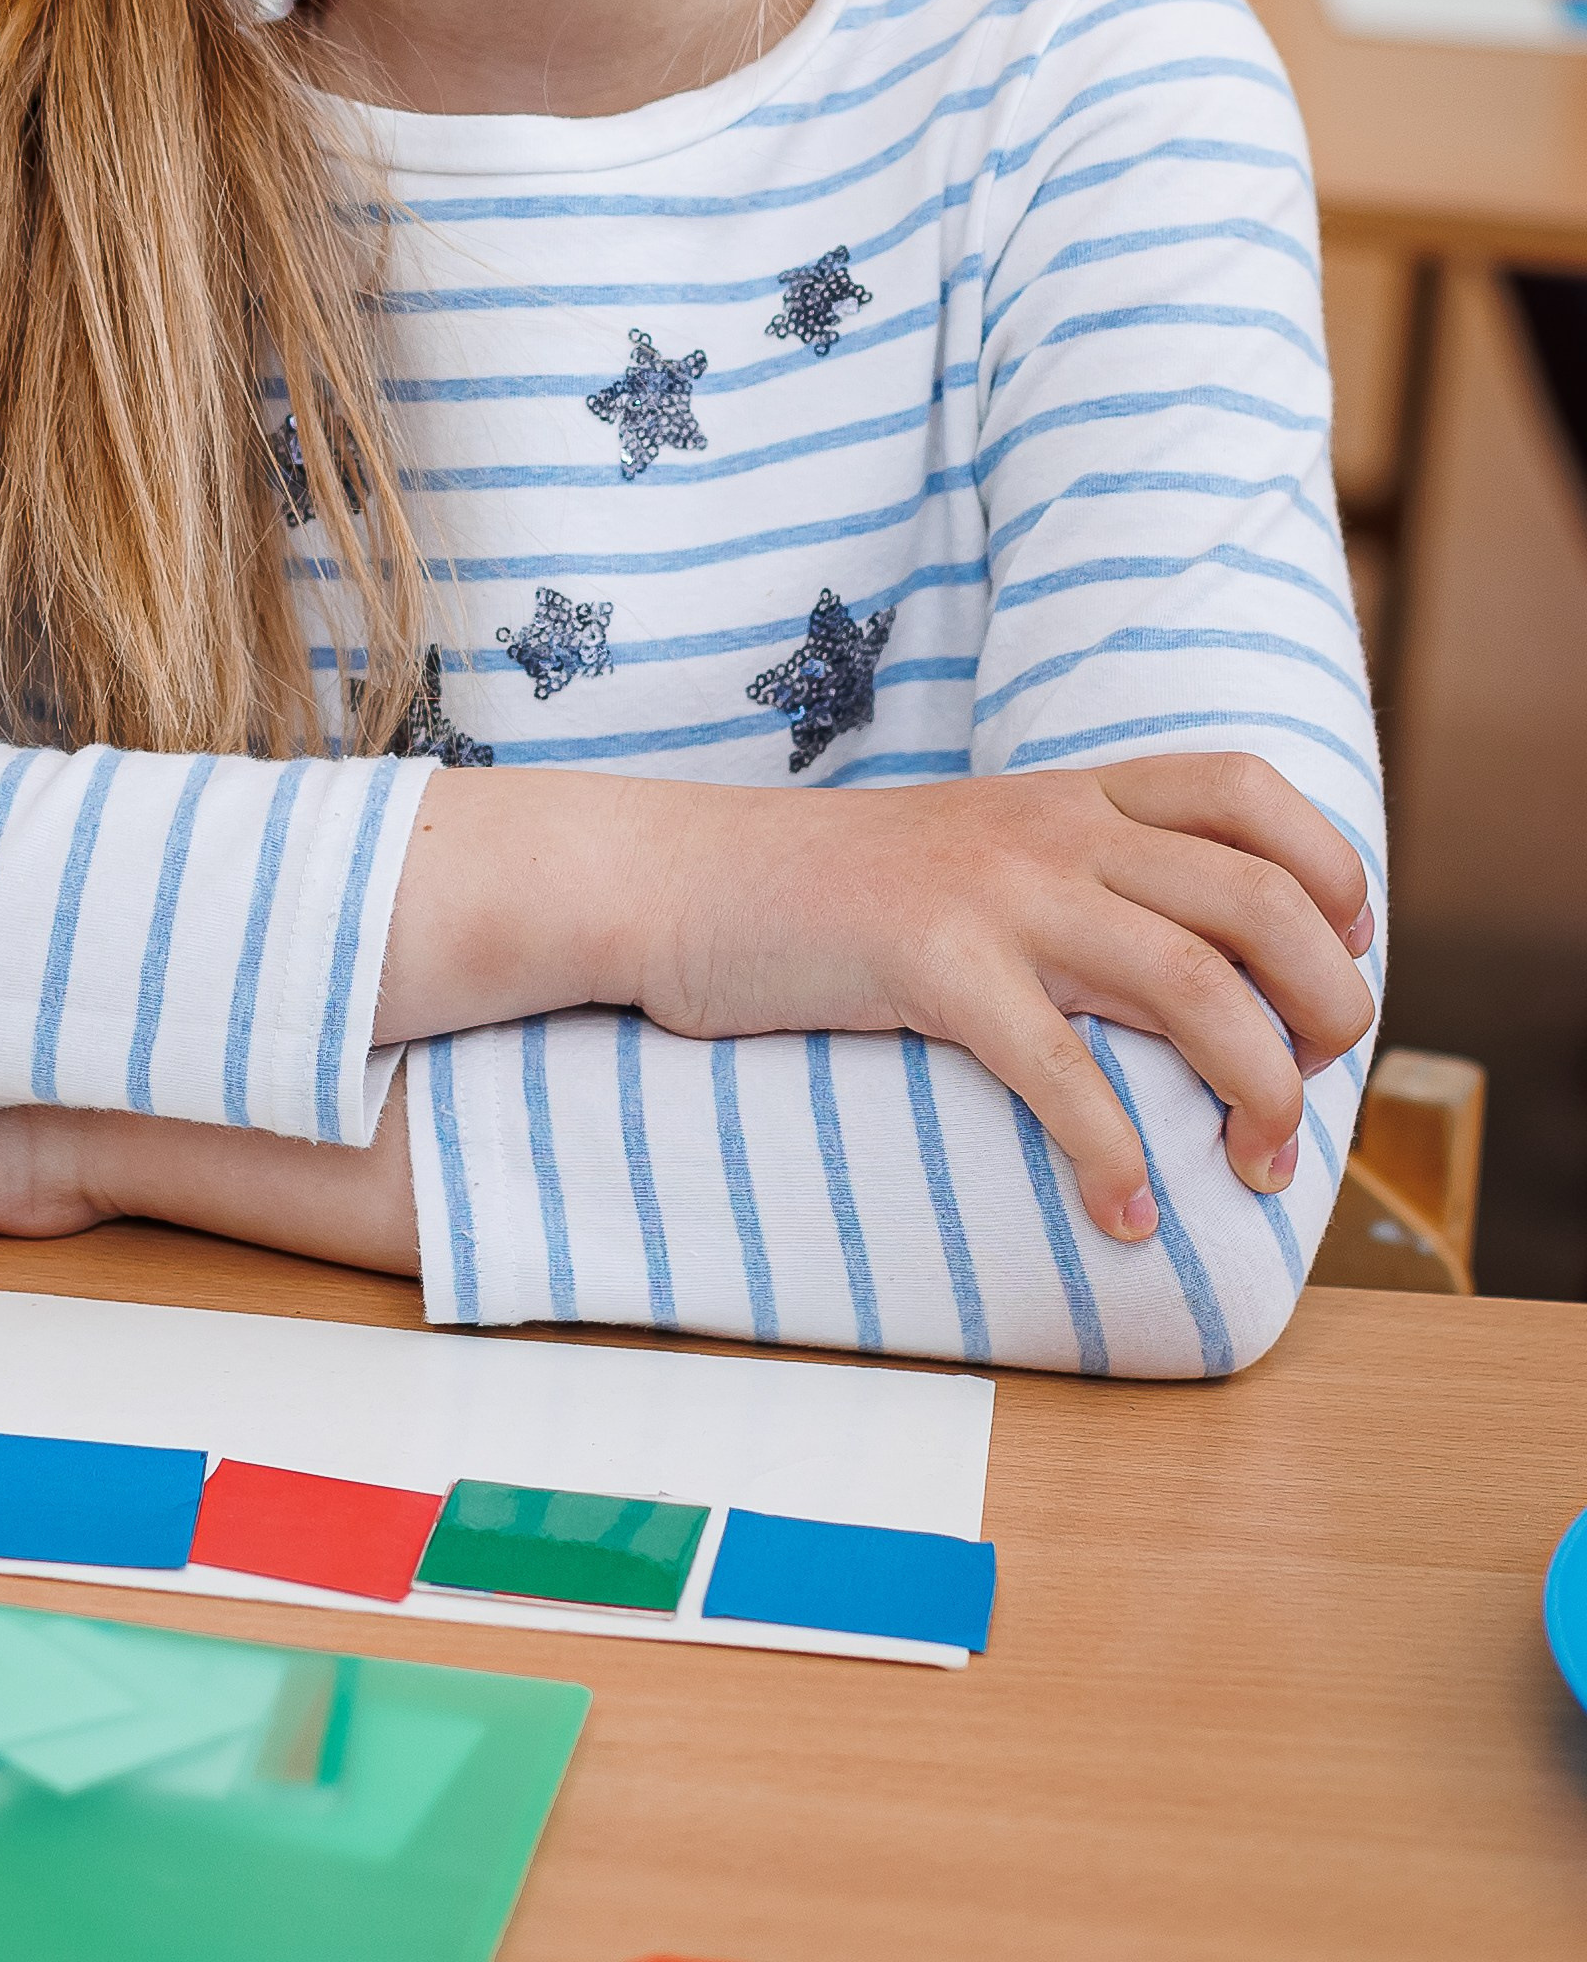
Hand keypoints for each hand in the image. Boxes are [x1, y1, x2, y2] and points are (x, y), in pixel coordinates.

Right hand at [617, 753, 1373, 1243]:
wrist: (677, 879)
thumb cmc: (824, 892)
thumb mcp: (971, 849)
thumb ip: (1074, 878)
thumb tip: (1187, 974)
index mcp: (1068, 794)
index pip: (1249, 792)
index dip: (1328, 876)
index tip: (1334, 962)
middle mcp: (1051, 828)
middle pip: (1259, 898)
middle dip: (1327, 1006)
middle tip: (1311, 1091)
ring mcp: (992, 891)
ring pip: (1192, 982)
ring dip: (1257, 1090)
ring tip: (1255, 1166)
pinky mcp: (929, 965)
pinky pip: (1063, 1072)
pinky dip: (1114, 1159)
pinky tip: (1122, 1218)